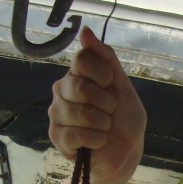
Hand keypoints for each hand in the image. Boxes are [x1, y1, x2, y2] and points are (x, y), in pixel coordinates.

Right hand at [49, 27, 146, 183]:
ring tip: (105, 128)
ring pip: (79, 112)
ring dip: (103, 123)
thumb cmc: (124, 119)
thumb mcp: (122, 85)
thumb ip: (106, 58)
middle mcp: (62, 91)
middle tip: (110, 111)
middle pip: (79, 86)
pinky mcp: (57, 137)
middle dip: (105, 102)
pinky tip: (99, 142)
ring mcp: (57, 114)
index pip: (82, 59)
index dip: (102, 73)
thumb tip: (85, 31)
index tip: (111, 84)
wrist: (125, 152)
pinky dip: (97, 139)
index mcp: (77, 74)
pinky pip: (77, 134)